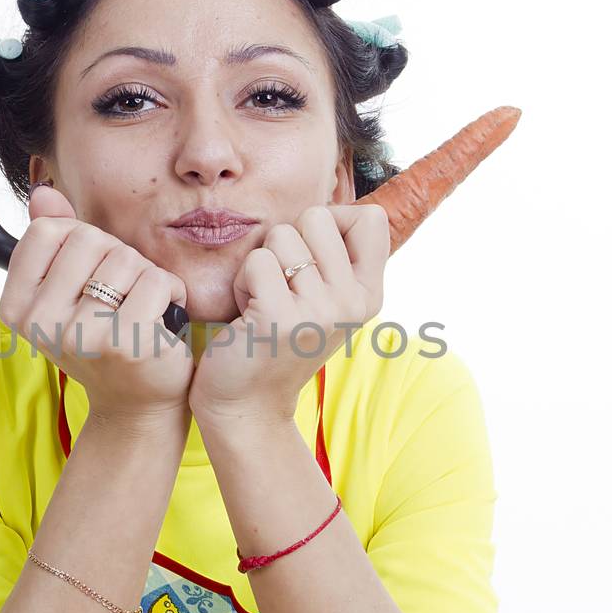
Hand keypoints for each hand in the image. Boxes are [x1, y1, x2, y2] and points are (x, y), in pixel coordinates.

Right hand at [0, 184, 193, 423]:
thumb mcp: (71, 287)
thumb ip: (57, 239)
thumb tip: (44, 193)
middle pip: (89, 239)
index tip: (89, 275)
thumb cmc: (105, 336)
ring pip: (125, 258)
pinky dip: (171, 292)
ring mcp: (81, 336)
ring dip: (146, 277)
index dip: (80, 241)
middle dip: (118, 257)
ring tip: (142, 309)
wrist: (137, 402)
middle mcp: (40, 323)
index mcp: (17, 306)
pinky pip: (157, 281)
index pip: (47, 231)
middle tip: (122, 296)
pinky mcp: (125, 344)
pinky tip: (165, 319)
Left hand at [189, 203, 389, 424]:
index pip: (369, 217)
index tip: (312, 256)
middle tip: (281, 286)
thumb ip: (338, 259)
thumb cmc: (278, 342)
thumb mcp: (325, 302)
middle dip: (286, 242)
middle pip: (318, 216)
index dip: (332, 219)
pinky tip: (248, 316)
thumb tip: (336, 208)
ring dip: (260, 265)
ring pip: (281, 236)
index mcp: (369, 294)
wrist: (248, 404)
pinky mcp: (281, 317)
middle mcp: (353, 302)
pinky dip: (242, 284)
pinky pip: (256, 261)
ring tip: (264, 302)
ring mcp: (320, 310)